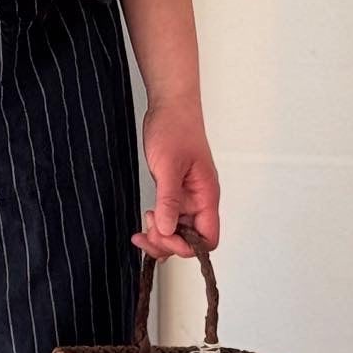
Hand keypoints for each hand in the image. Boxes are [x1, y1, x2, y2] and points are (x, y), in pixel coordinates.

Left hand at [131, 97, 219, 260]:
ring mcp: (187, 197)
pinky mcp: (175, 192)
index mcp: (207, 196)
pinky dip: (158, 224)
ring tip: (144, 227)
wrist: (169, 106)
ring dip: (161, 235)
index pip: (208, 238)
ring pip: (178, 231)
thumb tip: (168, 229)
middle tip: (147, 233)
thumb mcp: (168, 166)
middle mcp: (200, 200)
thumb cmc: (175, 128)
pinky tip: (146, 219)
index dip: (188, 246)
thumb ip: (169, 200)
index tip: (165, 237)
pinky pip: (170, 217)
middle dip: (168, 243)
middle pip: (191, 240)